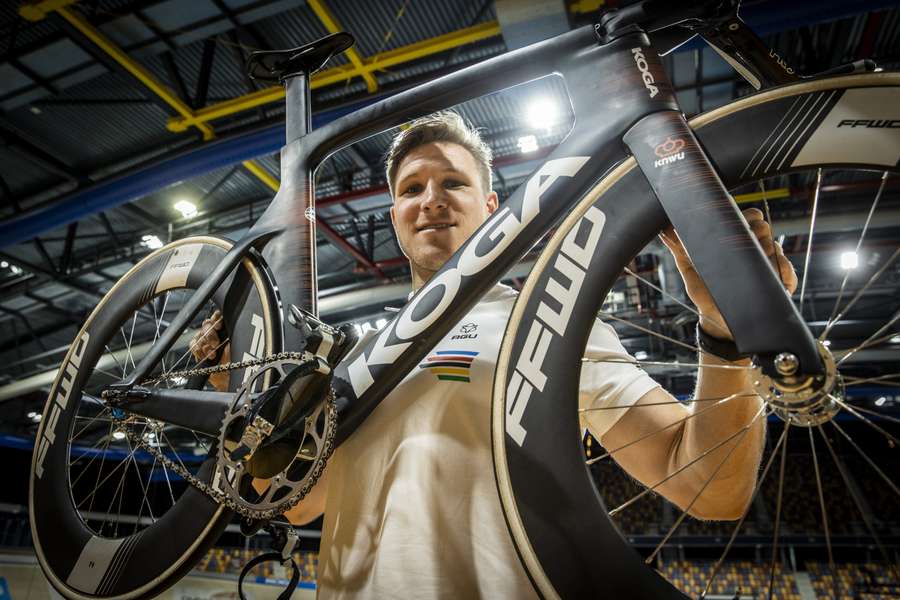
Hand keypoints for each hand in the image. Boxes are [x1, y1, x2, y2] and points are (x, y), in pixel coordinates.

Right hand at [189, 309, 230, 390]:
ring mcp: (207, 341)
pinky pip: (193, 344)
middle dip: (210, 335)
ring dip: (205, 346)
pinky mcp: (199, 349)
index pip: (218, 316)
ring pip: (199, 335)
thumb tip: (231, 323)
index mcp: (227, 328)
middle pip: (206, 325)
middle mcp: (216, 332)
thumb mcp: (239, 344)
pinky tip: (205, 356)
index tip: (219, 326)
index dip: (216, 319)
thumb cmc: (237, 363)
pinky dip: (197, 350)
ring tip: (213, 355)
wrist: (229, 379)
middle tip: (216, 345)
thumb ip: (234, 332)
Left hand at [660, 208, 797, 340]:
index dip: (747, 215)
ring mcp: (767, 265)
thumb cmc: (705, 290)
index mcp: (735, 242)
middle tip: (748, 236)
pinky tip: (771, 275)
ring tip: (757, 256)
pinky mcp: (779, 283)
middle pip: (764, 228)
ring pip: (775, 247)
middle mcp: (753, 250)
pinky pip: (787, 271)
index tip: (740, 218)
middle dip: (758, 228)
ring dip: (767, 249)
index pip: (749, 218)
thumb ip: (679, 247)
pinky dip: (782, 271)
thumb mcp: (690, 268)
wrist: (716, 319)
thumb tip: (664, 231)